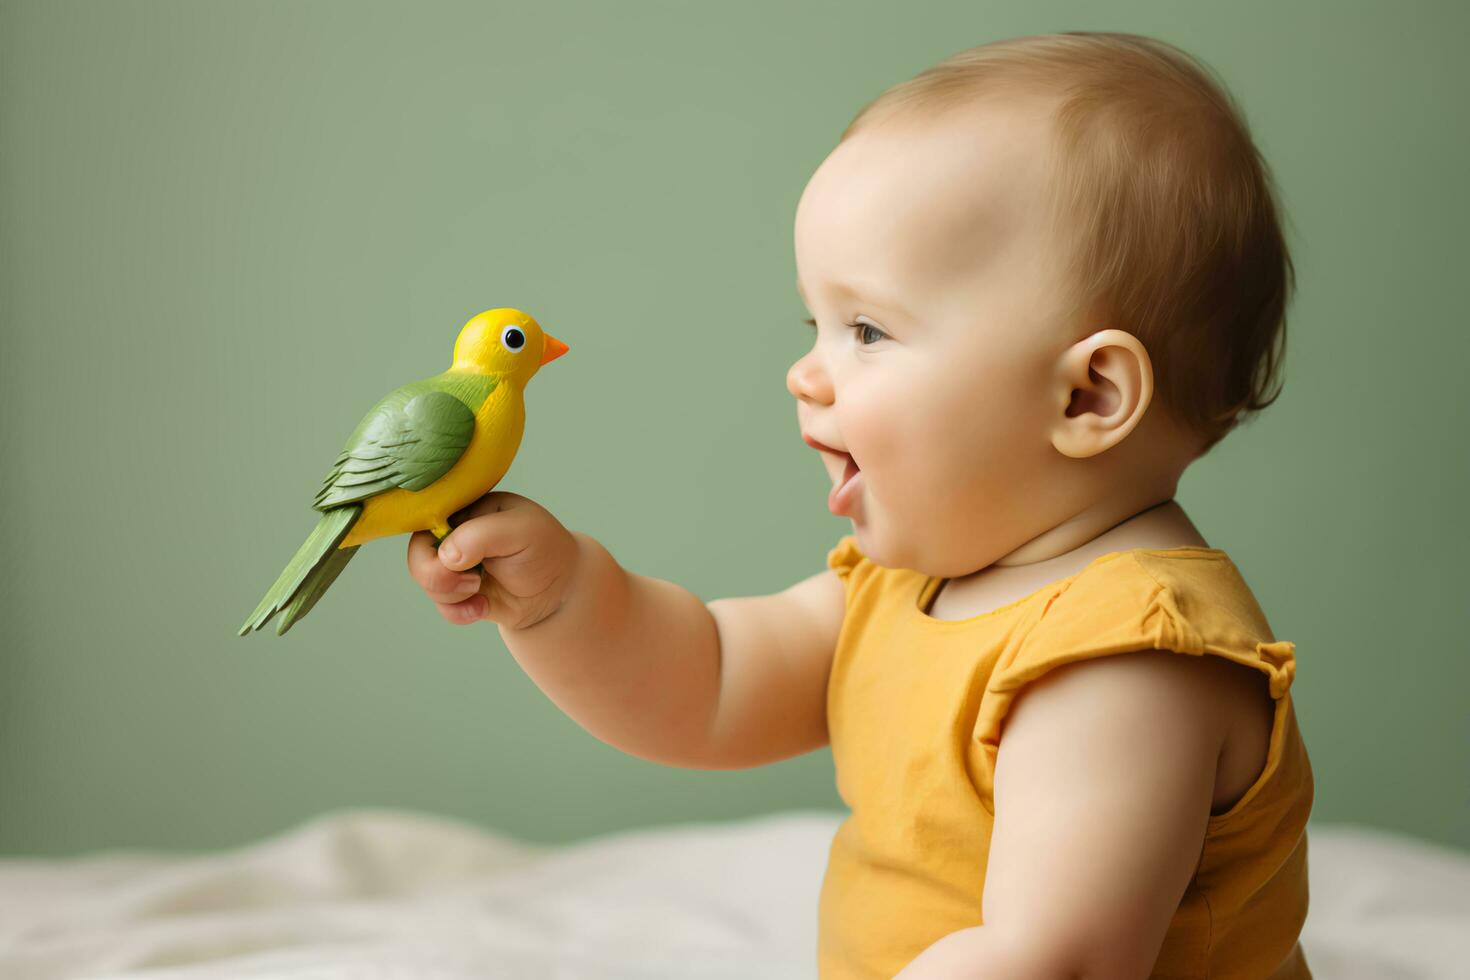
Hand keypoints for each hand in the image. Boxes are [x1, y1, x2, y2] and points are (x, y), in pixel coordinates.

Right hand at [406, 491, 581, 630]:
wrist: (562, 587)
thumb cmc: (545, 548)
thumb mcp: (522, 530)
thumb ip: (482, 535)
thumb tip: (446, 555)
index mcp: (468, 508)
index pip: (428, 517)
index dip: (433, 541)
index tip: (458, 555)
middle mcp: (456, 535)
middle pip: (418, 554)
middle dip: (436, 575)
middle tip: (472, 581)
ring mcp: (457, 565)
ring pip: (427, 582)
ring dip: (451, 594)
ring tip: (481, 591)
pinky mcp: (462, 593)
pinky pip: (442, 606)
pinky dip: (459, 613)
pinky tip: (482, 608)